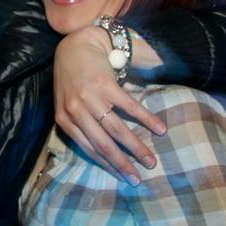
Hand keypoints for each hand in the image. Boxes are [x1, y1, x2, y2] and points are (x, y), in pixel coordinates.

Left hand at [54, 26, 166, 184]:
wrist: (75, 46)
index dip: (107, 165)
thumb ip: (78, 124)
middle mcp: (76, 111)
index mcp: (65, 120)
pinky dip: (146, 119)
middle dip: (122, 163)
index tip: (122, 178)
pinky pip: (129, 107)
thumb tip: (100, 152)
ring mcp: (91, 98)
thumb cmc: (72, 79)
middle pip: (103, 144)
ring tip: (151, 160)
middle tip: (138, 178)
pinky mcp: (106, 85)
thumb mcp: (66, 104)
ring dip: (136, 147)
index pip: (88, 149)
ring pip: (117, 129)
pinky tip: (160, 129)